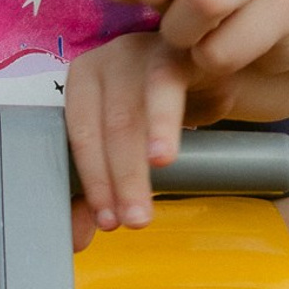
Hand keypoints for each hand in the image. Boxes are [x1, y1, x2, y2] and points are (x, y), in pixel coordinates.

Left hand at [63, 32, 192, 233]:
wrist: (210, 69)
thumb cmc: (162, 107)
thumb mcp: (132, 145)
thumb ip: (104, 185)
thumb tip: (79, 237)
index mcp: (84, 81)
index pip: (80, 136)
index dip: (92, 182)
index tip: (105, 221)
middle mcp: (107, 60)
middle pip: (105, 128)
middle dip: (116, 182)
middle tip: (130, 223)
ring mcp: (141, 51)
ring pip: (131, 113)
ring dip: (134, 167)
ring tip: (143, 210)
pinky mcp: (177, 51)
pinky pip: (165, 87)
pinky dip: (161, 126)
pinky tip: (162, 158)